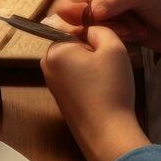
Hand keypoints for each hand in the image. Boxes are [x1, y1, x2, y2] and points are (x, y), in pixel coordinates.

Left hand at [41, 25, 148, 160]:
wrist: (107, 133)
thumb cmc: (110, 89)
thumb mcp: (113, 48)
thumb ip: (100, 29)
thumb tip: (90, 29)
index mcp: (55, 50)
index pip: (76, 27)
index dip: (96, 33)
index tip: (112, 45)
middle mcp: (47, 65)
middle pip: (74, 44)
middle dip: (93, 49)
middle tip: (112, 63)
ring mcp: (51, 83)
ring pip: (76, 60)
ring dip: (93, 63)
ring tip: (109, 77)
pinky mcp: (60, 97)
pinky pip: (75, 77)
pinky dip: (89, 78)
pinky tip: (103, 89)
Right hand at [49, 0, 160, 54]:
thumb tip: (90, 12)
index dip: (68, 11)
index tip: (85, 23)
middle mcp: (104, 4)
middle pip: (76, 18)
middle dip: (91, 26)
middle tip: (118, 29)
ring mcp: (112, 23)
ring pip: (89, 32)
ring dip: (106, 35)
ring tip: (132, 33)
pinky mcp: (119, 38)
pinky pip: (102, 42)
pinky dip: (112, 43)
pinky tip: (133, 41)